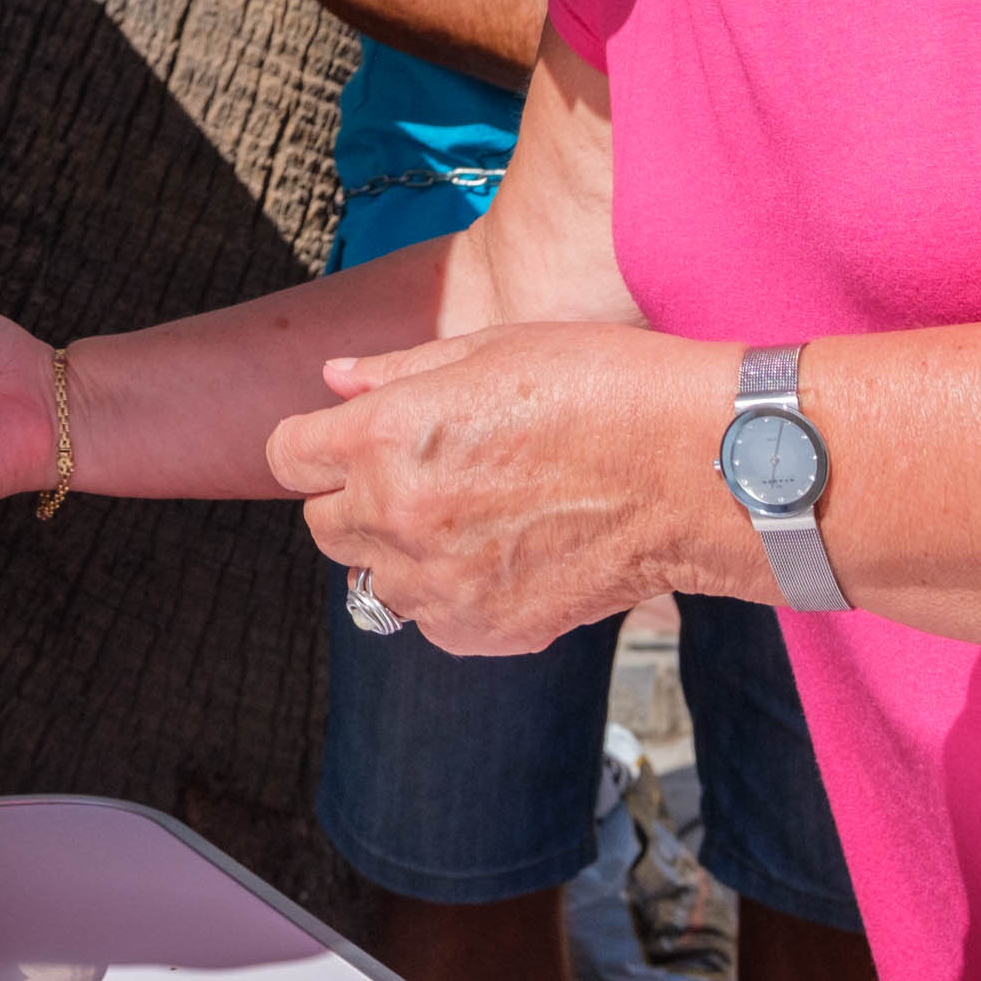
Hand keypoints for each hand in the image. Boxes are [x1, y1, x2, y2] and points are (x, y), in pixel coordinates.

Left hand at [271, 323, 743, 652]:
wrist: (693, 466)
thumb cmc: (602, 386)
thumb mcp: (491, 349)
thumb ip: (396, 372)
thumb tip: (334, 378)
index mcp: (386, 436)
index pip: (288, 456)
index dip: (314, 445)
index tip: (344, 441)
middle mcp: (396, 515)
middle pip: (323, 525)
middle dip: (355, 499)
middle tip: (423, 475)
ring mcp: (438, 584)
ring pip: (376, 581)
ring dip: (403, 553)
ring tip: (474, 517)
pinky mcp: (482, 631)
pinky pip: (433, 619)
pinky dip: (453, 595)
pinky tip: (506, 555)